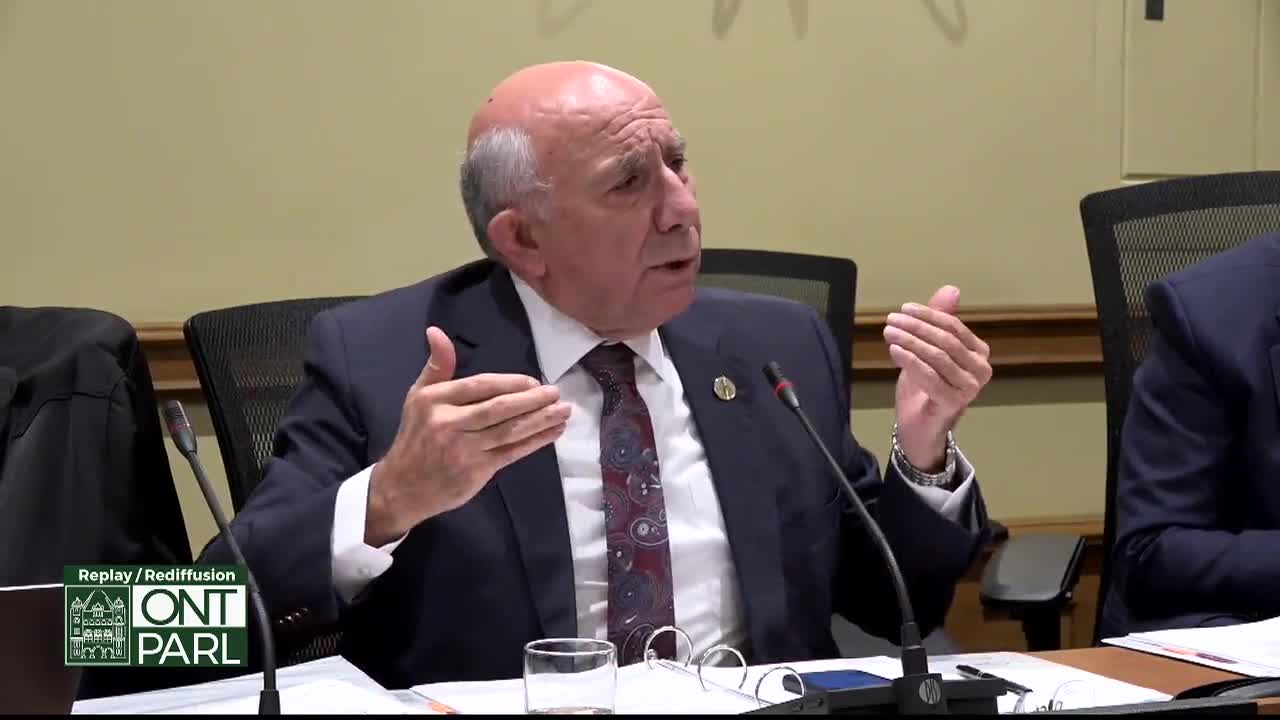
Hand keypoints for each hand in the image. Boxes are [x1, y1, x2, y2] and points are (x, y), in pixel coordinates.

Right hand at [365, 326, 570, 544]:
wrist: (403, 486)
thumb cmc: (416, 437)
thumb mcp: (418, 397)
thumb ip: (437, 366)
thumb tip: (436, 331)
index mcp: (434, 401)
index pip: (479, 387)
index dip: (509, 383)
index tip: (533, 382)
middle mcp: (448, 424)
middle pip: (498, 409)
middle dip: (531, 401)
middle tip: (556, 393)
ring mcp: (464, 450)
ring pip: (509, 431)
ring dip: (541, 420)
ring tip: (564, 411)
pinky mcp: (477, 471)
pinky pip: (512, 452)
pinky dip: (535, 442)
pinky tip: (554, 432)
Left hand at [883, 286, 991, 470]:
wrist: (920, 426)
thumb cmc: (926, 387)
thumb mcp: (927, 349)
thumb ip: (936, 322)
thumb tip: (952, 289)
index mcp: (978, 352)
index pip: (953, 326)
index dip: (929, 315)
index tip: (904, 308)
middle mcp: (981, 369)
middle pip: (946, 340)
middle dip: (917, 327)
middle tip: (891, 320)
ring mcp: (970, 388)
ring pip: (938, 357)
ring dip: (910, 341)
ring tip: (889, 332)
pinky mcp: (954, 403)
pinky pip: (930, 376)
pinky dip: (911, 361)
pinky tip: (894, 351)